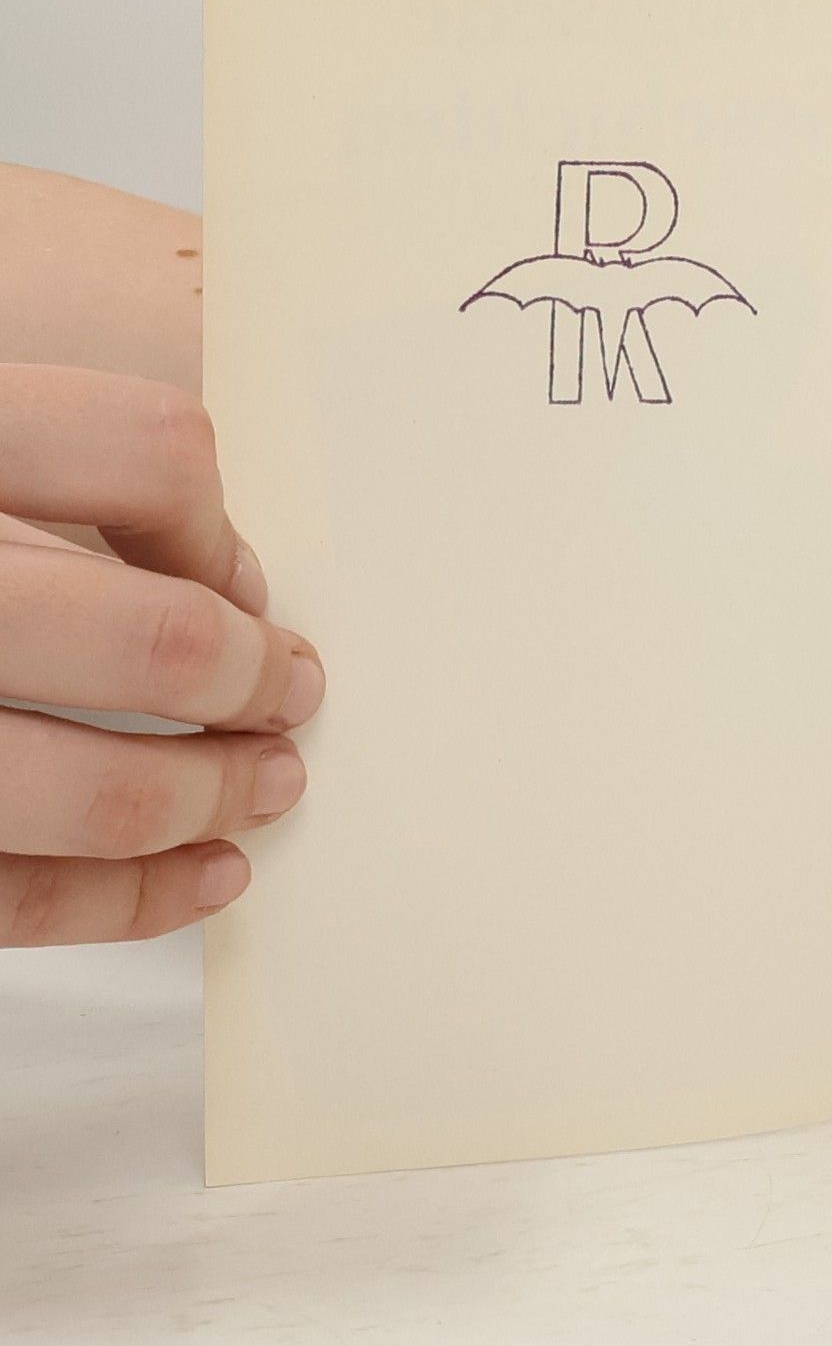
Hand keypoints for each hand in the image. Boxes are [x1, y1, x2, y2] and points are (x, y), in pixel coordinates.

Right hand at [0, 165, 323, 945]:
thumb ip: (46, 481)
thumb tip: (227, 580)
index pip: (140, 447)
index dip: (212, 519)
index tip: (235, 573)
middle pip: (147, 639)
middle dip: (248, 678)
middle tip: (289, 691)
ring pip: (91, 787)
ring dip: (211, 795)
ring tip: (265, 786)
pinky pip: (13, 893)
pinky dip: (129, 898)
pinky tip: (202, 875)